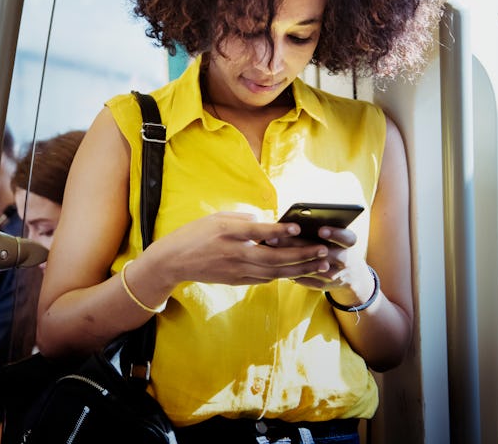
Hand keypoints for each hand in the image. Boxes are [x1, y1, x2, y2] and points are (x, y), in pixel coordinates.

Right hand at [155, 212, 333, 285]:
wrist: (174, 261)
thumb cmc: (195, 234)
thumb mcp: (216, 217)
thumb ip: (243, 219)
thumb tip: (266, 223)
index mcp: (228, 232)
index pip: (258, 231)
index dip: (279, 230)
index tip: (298, 227)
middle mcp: (234, 253)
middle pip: (274, 257)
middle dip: (302, 255)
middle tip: (323, 251)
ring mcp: (236, 270)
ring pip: (274, 272)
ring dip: (299, 268)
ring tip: (320, 264)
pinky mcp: (236, 281)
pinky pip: (264, 279)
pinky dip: (283, 275)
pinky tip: (298, 271)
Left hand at [270, 224, 372, 299]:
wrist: (350, 274)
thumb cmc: (334, 244)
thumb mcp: (335, 234)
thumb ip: (319, 226)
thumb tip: (292, 218)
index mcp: (348, 243)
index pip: (347, 238)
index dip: (335, 234)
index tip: (320, 230)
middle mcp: (345, 259)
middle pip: (324, 252)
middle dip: (299, 245)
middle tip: (276, 237)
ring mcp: (335, 275)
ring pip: (313, 268)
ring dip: (293, 260)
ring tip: (272, 250)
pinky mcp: (324, 286)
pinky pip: (307, 280)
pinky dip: (293, 272)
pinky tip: (276, 264)